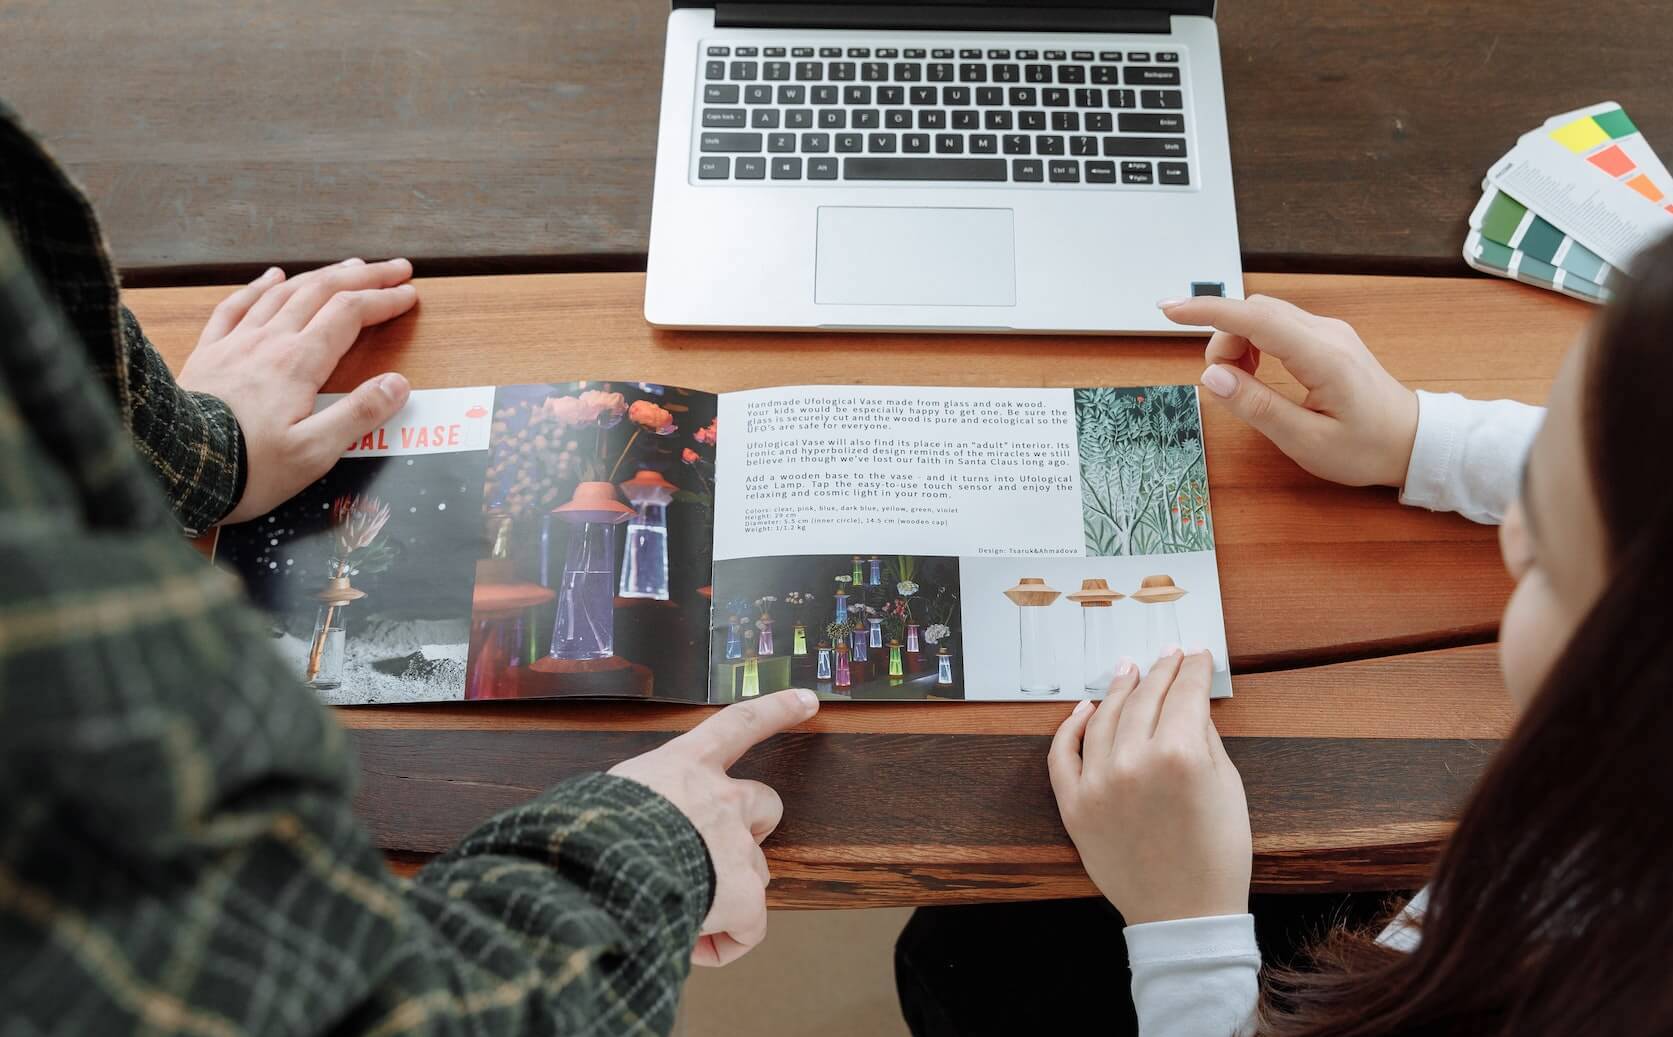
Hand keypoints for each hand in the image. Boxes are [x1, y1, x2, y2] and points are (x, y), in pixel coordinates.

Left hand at [177, 258, 418, 523]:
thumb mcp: (316, 452)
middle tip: (394, 267)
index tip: (408, 293)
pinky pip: (236, 306)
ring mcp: (235, 343)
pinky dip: (259, 286)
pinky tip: (272, 276)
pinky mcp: (208, 354)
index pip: (349, 314)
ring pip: (284, 293)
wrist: (173, 468)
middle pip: (322, 292)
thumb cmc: (248, 467)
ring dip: (321, 275)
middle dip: (363, 276)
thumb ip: (359, 415)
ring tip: (347, 266)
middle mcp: (269, 342)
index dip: (383, 299)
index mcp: (299, 363)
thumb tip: (398, 384)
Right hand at [609, 689, 818, 965]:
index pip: (738, 724)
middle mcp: (721, 797)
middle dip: (753, 829)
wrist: (602, 864)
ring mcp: (737, 845)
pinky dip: (724, 942)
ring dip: (732, 890)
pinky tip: (690, 946)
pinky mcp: (744, 895)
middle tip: (721, 855)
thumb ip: (634, 804)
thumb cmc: (588, 830)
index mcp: (683, 764)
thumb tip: (629, 834)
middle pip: (764, 805)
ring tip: (687, 910)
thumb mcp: (605, 796)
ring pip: (758, 871)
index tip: (807, 701)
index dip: (776, 711)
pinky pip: (747, 928)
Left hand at [1049, 651, 1250, 925]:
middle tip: (1168, 656)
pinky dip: (1071, 727)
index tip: (1197, 656)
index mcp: (1180, 756)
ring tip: (1128, 671)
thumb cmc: (1218, 855)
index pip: (1185, 694)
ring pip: (1104, 718)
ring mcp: (1097, 783)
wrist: (1184, 914)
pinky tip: (1085, 708)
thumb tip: (1190, 702)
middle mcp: (1133, 762)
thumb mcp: (1227, 788)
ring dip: (1118, 689)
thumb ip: (1205, 738)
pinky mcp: (1073, 805)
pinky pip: (1063, 754)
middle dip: (1160, 672)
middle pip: (1145, 699)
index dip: (1194, 670)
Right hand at [1160, 294, 1418, 488]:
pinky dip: (1255, 345)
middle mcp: (1325, 332)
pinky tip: (1258, 376)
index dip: (1207, 312)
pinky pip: (1278, 326)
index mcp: (1322, 356)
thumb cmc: (1366, 448)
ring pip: (1264, 317)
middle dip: (1223, 340)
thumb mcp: (1306, 440)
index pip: (1254, 319)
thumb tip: (1212, 377)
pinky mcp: (1326, 338)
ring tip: (1242, 387)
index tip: (1168, 311)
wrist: (1414, 441)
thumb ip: (1257, 407)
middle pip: (1254, 312)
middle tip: (1221, 386)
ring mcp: (1328, 331)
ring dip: (1238, 344)